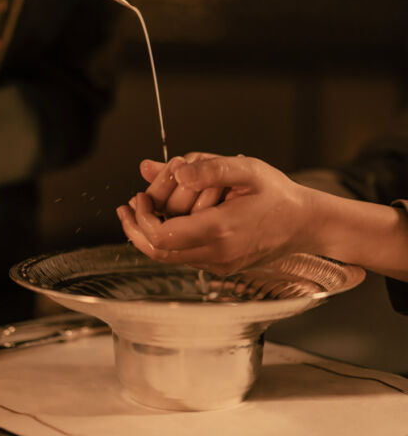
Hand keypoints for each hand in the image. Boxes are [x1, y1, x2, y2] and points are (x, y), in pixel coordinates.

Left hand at [116, 155, 313, 273]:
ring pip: (167, 257)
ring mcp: (219, 265)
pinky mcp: (220, 267)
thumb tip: (176, 171)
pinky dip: (168, 238)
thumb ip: (210, 168)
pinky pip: (183, 257)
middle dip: (137, 226)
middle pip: (157, 251)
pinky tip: (166, 217)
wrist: (307, 224)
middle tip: (129, 204)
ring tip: (142, 206)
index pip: (161, 236)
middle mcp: (217, 254)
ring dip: (150, 232)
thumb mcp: (247, 170)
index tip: (139, 195)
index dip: (142, 217)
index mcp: (221, 230)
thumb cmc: (278, 195)